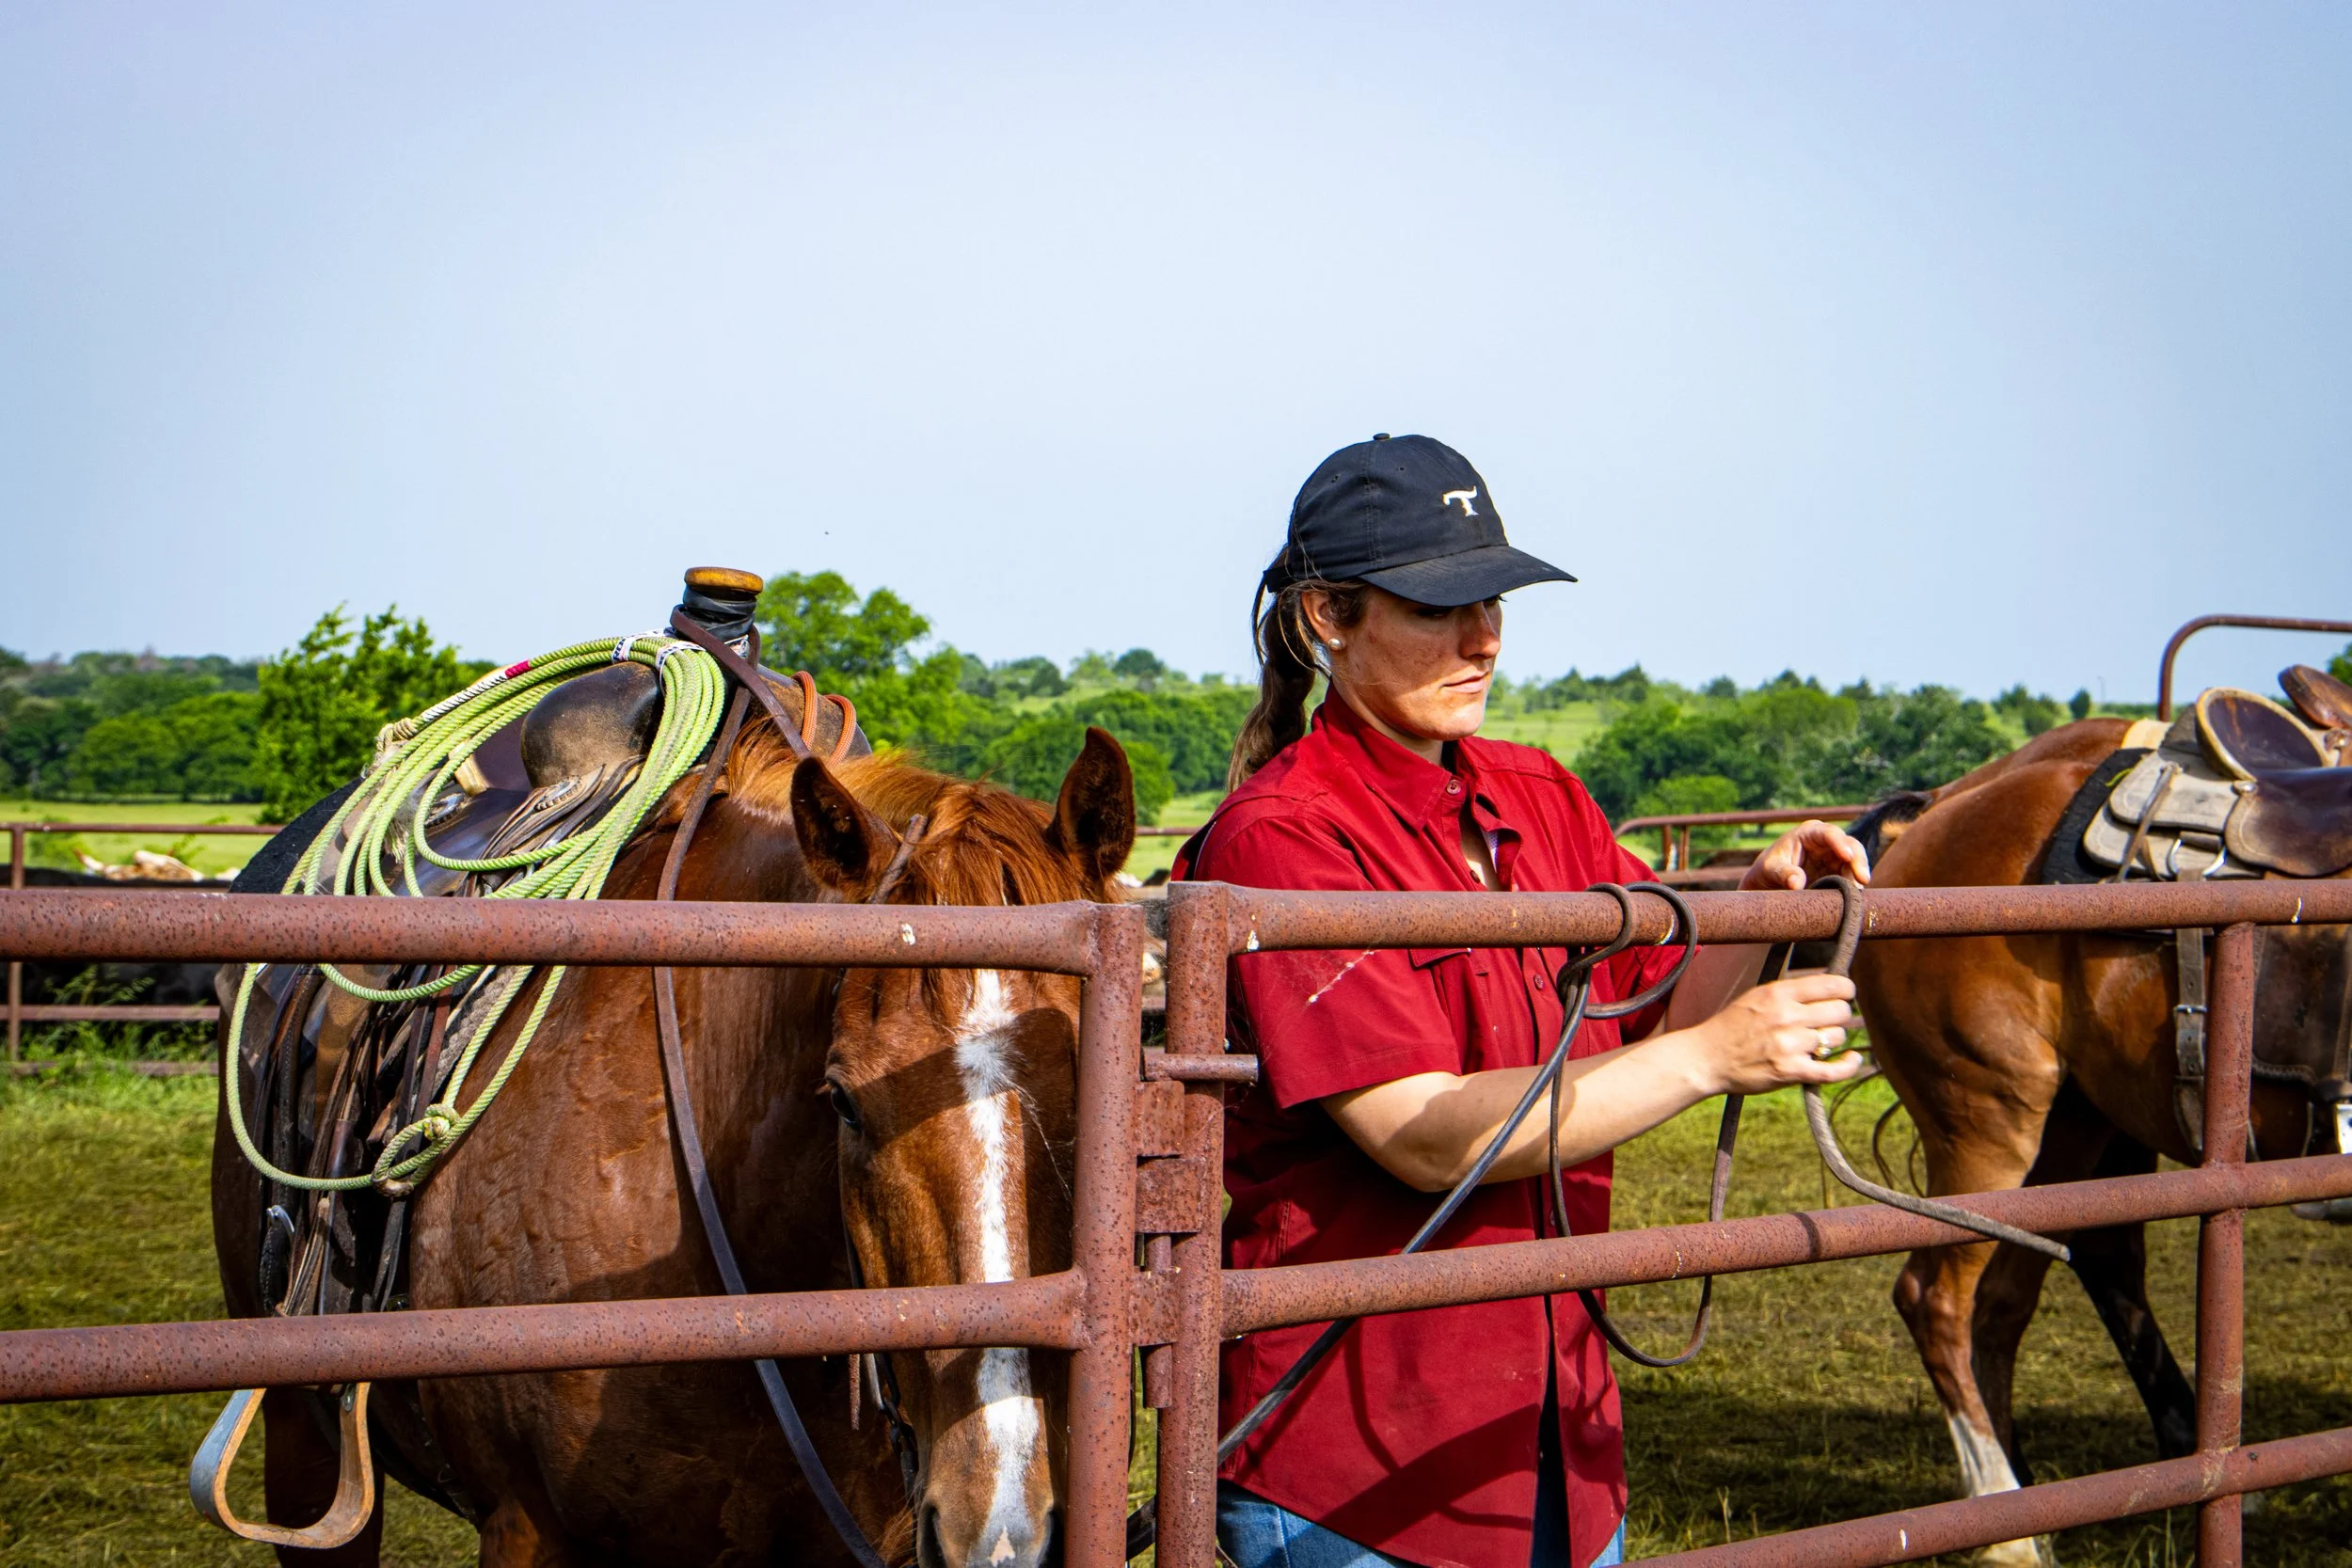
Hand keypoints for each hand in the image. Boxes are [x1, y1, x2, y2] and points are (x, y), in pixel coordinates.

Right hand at [1684, 974, 1865, 1095]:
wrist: (1706, 1058)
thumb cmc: (1732, 1026)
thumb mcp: (1757, 996)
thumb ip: (1791, 992)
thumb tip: (1830, 989)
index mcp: (1778, 993)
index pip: (1832, 985)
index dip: (1845, 991)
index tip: (1844, 996)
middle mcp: (1786, 1016)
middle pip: (1840, 1012)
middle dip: (1839, 1016)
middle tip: (1828, 1022)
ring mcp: (1789, 1045)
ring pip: (1837, 1038)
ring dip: (1832, 1041)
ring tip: (1815, 1043)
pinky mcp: (1791, 1072)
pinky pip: (1835, 1070)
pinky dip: (1849, 1065)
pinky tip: (1853, 1060)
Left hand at [1741, 819, 1870, 891]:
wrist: (1770, 883)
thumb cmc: (1768, 870)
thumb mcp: (1769, 870)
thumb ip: (1782, 873)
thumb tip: (1796, 882)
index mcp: (1808, 833)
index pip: (1828, 833)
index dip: (1839, 843)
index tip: (1847, 856)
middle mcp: (1826, 841)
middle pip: (1850, 845)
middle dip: (1858, 860)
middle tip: (1863, 879)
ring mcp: (1835, 857)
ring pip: (1856, 862)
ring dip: (1859, 876)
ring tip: (1856, 893)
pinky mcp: (1840, 872)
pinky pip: (1853, 878)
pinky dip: (1855, 886)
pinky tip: (1855, 898)